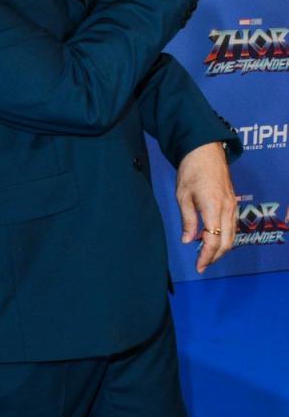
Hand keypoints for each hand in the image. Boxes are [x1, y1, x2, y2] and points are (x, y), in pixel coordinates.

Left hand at [176, 142, 236, 272]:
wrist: (205, 149)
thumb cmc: (191, 170)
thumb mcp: (182, 196)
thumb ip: (187, 220)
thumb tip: (188, 241)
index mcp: (213, 208)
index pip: (213, 241)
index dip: (206, 257)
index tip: (197, 267)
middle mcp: (227, 208)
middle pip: (226, 242)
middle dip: (215, 257)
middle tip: (201, 265)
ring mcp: (232, 205)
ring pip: (232, 235)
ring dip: (221, 248)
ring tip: (206, 256)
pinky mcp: (232, 201)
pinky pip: (232, 225)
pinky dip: (225, 237)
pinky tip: (214, 240)